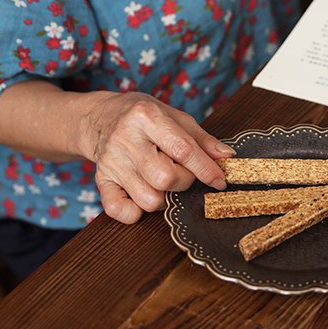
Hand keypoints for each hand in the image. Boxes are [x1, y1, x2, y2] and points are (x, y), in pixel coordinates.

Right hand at [79, 91, 234, 223]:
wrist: (100, 117)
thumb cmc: (144, 117)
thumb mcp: (175, 117)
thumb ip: (202, 139)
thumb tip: (227, 157)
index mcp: (146, 116)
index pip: (183, 150)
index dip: (206, 169)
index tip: (220, 180)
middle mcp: (125, 139)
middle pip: (165, 178)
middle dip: (184, 181)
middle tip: (182, 172)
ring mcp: (111, 162)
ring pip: (148, 199)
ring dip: (164, 197)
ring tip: (162, 181)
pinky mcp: (100, 180)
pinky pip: (118, 210)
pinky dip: (135, 212)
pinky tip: (141, 196)